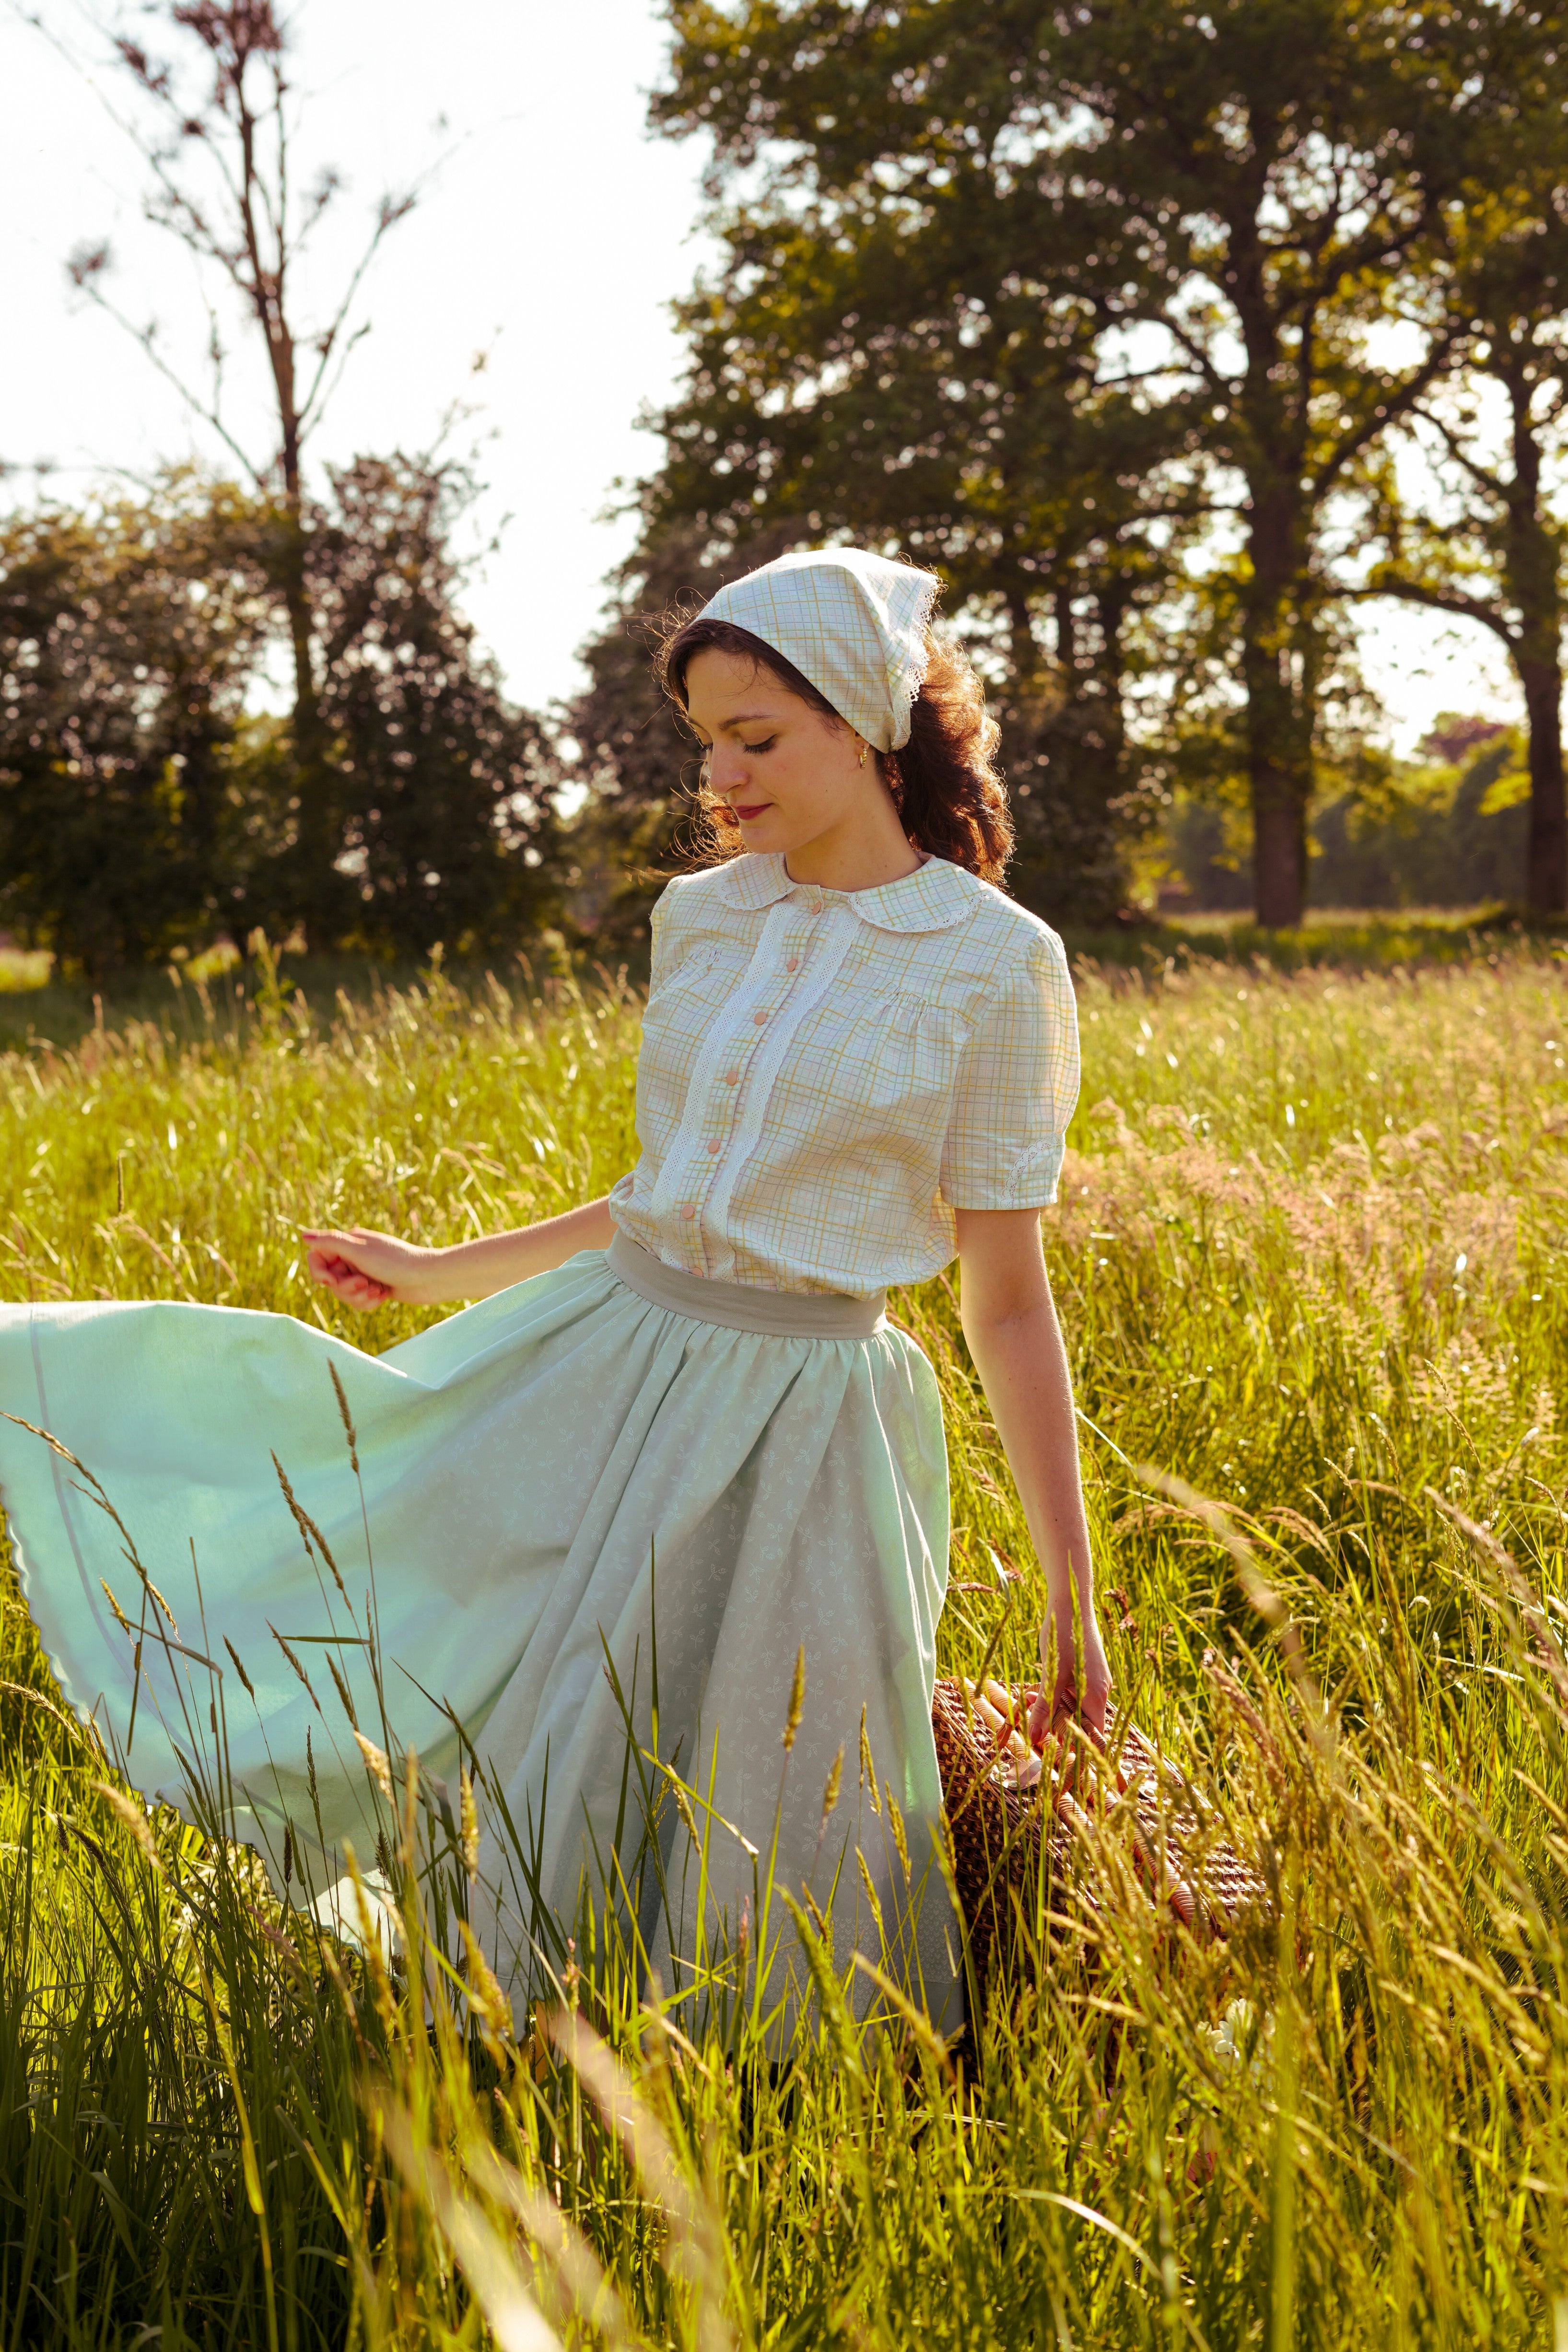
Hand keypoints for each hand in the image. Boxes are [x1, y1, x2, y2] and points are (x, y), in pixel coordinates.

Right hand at [301, 1226, 437, 1311]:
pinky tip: (384, 1296)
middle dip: (346, 1287)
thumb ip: (330, 1243)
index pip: (318, 1257)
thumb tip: (303, 1235)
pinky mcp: (375, 1287)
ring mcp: (365, 1272)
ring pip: (344, 1293)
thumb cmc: (397, 1262)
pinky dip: (369, 1302)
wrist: (430, 1278)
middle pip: (330, 1279)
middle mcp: (355, 1256)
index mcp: (350, 1242)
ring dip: (358, 1297)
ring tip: (377, 1292)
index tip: (330, 1280)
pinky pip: (359, 1301)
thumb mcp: (360, 1251)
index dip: (319, 1272)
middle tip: (365, 1284)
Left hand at [1028, 1597, 1110, 1750]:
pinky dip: (1055, 1693)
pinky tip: (1037, 1687)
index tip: (1060, 1758)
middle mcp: (1100, 1690)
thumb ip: (1044, 1708)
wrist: (1071, 1600)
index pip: (1095, 1736)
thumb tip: (1035, 1739)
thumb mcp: (1050, 1675)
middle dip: (1056, 1725)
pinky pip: (1072, 1691)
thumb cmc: (1063, 1635)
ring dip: (1052, 1707)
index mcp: (1096, 1695)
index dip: (1079, 1748)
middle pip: (1081, 1722)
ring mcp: (1094, 1679)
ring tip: (1029, 1697)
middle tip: (1032, 1724)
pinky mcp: (1086, 1670)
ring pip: (1073, 1706)